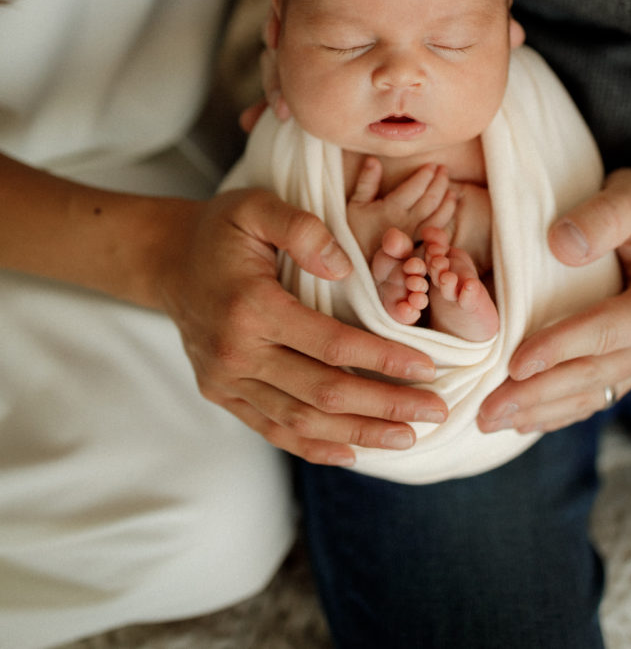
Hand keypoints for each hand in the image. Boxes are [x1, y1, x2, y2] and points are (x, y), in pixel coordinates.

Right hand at [157, 188, 446, 464]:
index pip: (330, 344)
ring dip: (357, 434)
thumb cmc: (222, 229)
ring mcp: (225, 379)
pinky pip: (271, 428)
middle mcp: (236, 351)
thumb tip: (344, 268)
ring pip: (299, 421)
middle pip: (322, 392)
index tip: (428, 367)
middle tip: (435, 412)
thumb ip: (302, 229)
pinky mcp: (221, 393)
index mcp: (252, 306)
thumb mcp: (257, 206)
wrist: (168, 259)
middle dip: (384, 406)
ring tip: (406, 438)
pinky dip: (314, 445)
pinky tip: (353, 452)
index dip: (383, 358)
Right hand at [346, 158, 456, 260]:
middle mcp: (406, 222)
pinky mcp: (419, 250)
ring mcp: (415, 237)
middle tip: (444, 170)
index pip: (416, 187)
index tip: (432, 164)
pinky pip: (438, 234)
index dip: (426, 174)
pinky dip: (446, 220)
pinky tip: (449, 210)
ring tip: (451, 188)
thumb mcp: (355, 205)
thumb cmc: (353, 233)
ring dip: (447, 201)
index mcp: (391, 208)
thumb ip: (366, 182)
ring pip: (438, 216)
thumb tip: (374, 159)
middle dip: (440, 182)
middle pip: (431, 199)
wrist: (353, 266)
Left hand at [478, 168, 630, 433]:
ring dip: (541, 411)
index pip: (615, 329)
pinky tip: (520, 421)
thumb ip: (605, 214)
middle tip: (490, 408)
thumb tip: (564, 246)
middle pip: (598, 373)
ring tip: (491, 420)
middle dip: (541, 393)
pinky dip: (555, 412)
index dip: (566, 346)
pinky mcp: (624, 369)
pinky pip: (590, 396)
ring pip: (591, 393)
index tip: (518, 362)